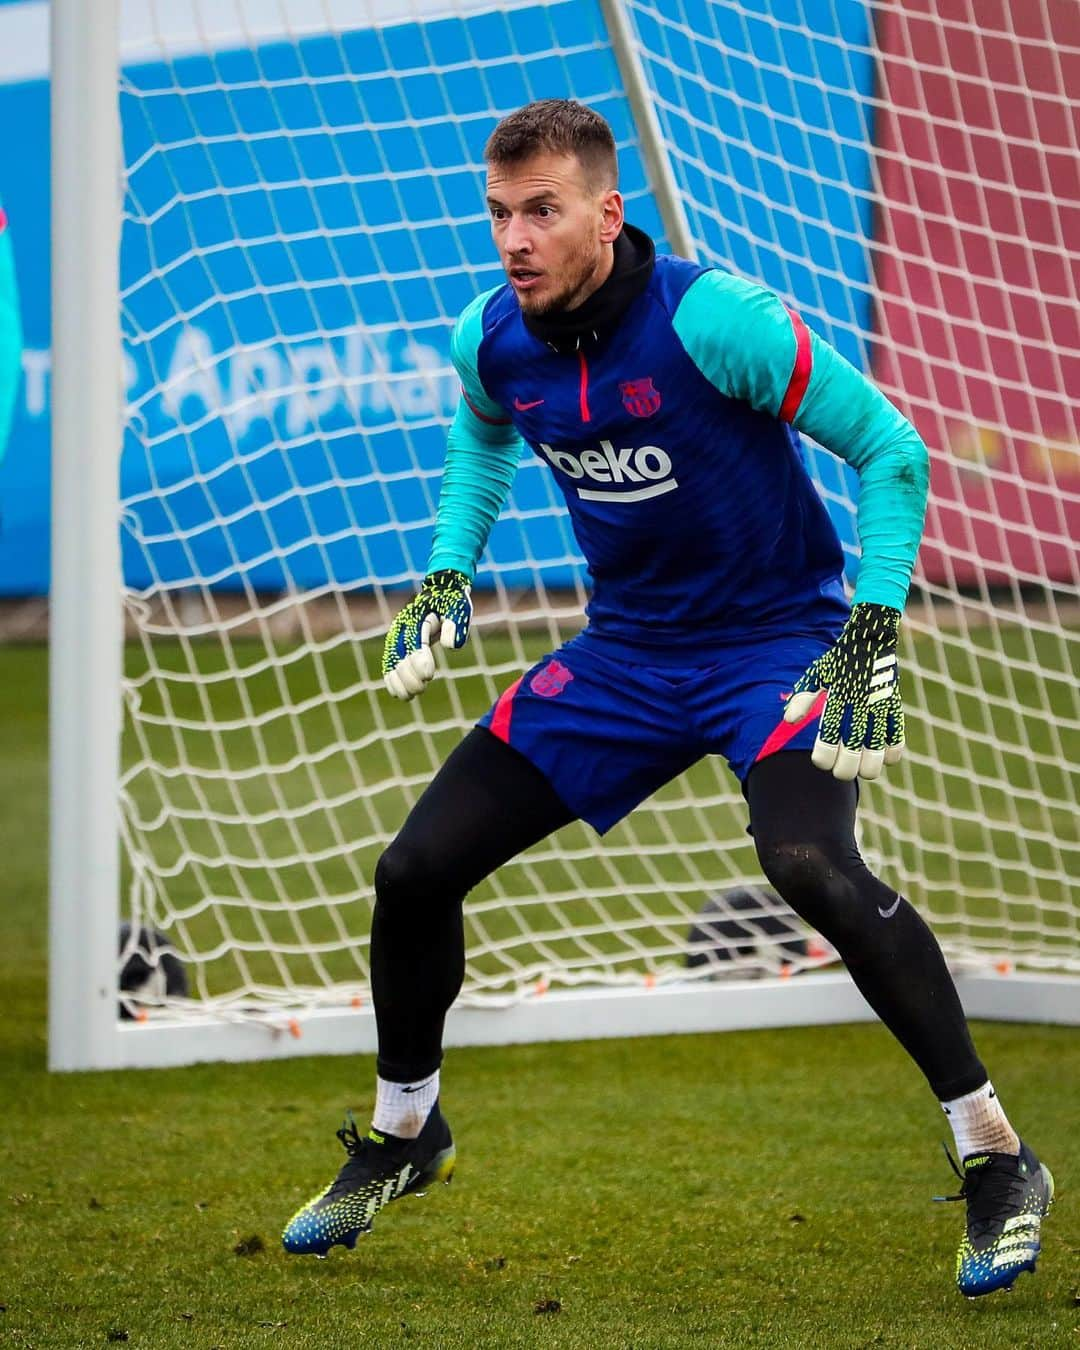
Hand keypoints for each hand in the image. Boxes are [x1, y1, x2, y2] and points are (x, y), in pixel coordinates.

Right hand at [382, 570, 472, 700]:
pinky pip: (390, 664)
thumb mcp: (459, 607)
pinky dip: (392, 679)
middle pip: (400, 654)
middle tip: (422, 688)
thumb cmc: (452, 602)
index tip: (429, 676)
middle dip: (409, 675)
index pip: (415, 640)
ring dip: (399, 681)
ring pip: (391, 661)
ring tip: (410, 697)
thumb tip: (452, 645)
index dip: (420, 659)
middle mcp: (402, 626)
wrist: (440, 591)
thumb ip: (456, 624)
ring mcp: (396, 636)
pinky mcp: (396, 645)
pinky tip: (399, 694)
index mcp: (417, 617)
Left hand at [783, 602, 904, 780]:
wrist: (871, 638)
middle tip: (840, 772)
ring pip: (877, 750)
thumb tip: (789, 721)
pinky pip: (898, 737)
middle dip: (844, 770)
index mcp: (837, 696)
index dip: (823, 757)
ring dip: (869, 767)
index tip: (820, 762)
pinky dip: (892, 753)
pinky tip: (884, 757)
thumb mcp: (817, 674)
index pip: (828, 736)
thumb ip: (803, 697)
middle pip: (852, 750)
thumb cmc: (838, 661)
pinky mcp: (895, 706)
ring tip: (863, 770)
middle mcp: (859, 702)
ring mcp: (880, 705)